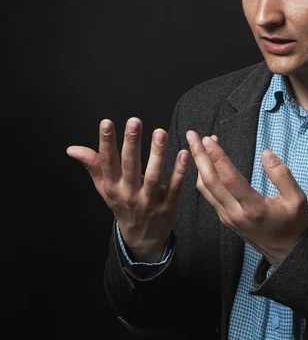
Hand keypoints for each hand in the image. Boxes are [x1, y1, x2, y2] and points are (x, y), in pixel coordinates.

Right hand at [66, 117, 190, 261]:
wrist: (142, 237)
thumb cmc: (123, 204)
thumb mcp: (104, 188)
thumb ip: (93, 165)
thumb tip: (71, 149)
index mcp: (112, 186)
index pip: (107, 161)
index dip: (106, 142)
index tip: (106, 122)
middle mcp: (129, 193)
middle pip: (130, 165)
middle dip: (131, 143)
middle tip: (134, 121)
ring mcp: (149, 201)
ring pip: (154, 176)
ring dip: (157, 154)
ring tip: (160, 132)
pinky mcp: (168, 205)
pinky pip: (175, 187)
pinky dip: (179, 171)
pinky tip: (184, 153)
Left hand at [186, 130, 307, 266]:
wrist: (285, 251)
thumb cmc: (292, 223)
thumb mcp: (297, 199)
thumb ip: (282, 175)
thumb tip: (267, 154)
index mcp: (253, 208)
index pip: (229, 179)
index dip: (217, 157)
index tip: (208, 140)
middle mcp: (235, 213)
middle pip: (210, 181)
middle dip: (199, 156)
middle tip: (192, 135)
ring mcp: (227, 217)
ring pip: (205, 189)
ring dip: (200, 165)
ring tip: (199, 144)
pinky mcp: (225, 218)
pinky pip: (209, 195)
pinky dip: (204, 176)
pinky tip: (206, 163)